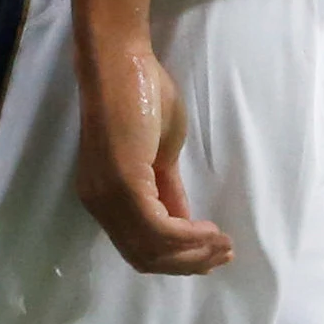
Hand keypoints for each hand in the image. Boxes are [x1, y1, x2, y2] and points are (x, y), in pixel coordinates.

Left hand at [71, 38, 231, 277]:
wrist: (121, 61)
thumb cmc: (140, 95)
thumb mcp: (160, 153)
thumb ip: (167, 189)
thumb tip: (183, 221)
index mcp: (104, 197)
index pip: (137, 246)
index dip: (175, 258)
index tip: (210, 256)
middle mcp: (100, 204)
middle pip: (145, 257)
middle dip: (188, 263)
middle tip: (223, 257)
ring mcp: (108, 197)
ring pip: (152, 250)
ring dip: (193, 254)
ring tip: (224, 246)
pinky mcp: (123, 186)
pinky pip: (159, 229)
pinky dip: (189, 237)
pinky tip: (211, 232)